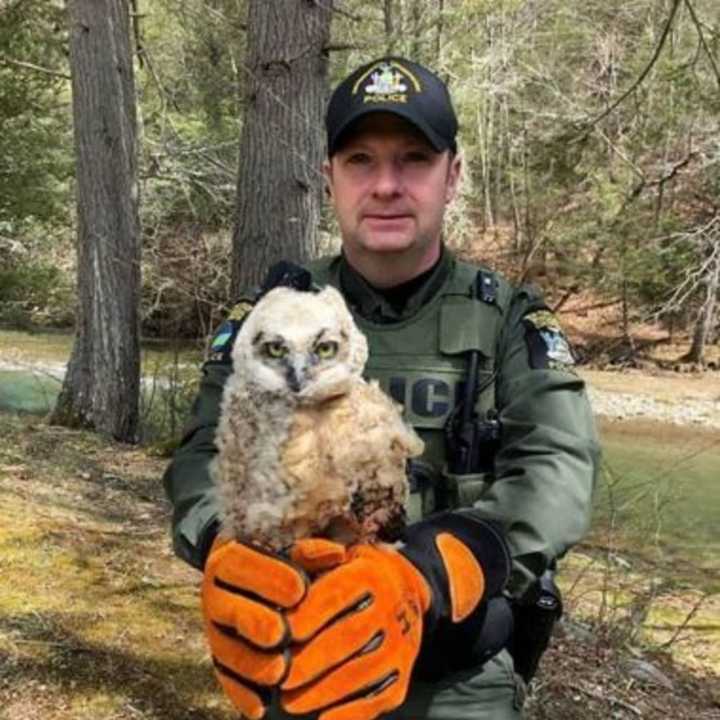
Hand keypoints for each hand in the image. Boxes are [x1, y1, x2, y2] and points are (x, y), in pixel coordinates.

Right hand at [202, 537, 307, 719]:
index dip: (268, 577)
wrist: (252, 578)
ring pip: (225, 650)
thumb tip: (336, 553)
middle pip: (229, 610)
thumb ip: (312, 551)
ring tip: (279, 672)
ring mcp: (215, 629)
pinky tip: (261, 707)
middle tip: (281, 634)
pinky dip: (242, 694)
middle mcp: (215, 594)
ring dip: (251, 664)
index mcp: (230, 558)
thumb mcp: (294, 548)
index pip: (241, 564)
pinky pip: (225, 678)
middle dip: (255, 622)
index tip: (299, 589)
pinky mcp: (219, 658)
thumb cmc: (284, 560)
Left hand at [280, 543, 429, 719]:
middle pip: (348, 638)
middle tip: (279, 676)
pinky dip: (351, 715)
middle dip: (310, 661)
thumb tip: (296, 556)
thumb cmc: (356, 573)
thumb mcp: (338, 554)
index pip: (335, 596)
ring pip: (362, 672)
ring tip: (290, 703)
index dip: (306, 617)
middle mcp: (390, 608)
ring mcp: (400, 644)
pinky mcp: (403, 675)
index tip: (279, 635)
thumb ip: (311, 553)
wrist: (408, 589)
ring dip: (324, 691)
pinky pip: (377, 698)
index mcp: (369, 574)